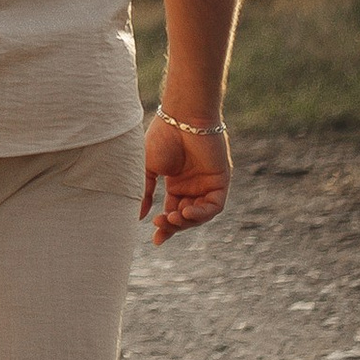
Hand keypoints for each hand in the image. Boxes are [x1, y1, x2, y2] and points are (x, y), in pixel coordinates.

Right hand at [141, 109, 230, 244]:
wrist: (181, 118)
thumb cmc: (162, 137)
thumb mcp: (148, 168)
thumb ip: (146, 192)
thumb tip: (139, 216)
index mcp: (176, 183)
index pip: (172, 211)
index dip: (165, 227)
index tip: (155, 241)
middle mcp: (193, 186)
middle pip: (185, 216)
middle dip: (174, 226)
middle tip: (160, 229)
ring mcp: (207, 184)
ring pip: (200, 214)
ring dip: (187, 220)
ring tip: (172, 217)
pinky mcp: (220, 181)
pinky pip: (214, 206)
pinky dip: (201, 212)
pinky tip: (187, 210)